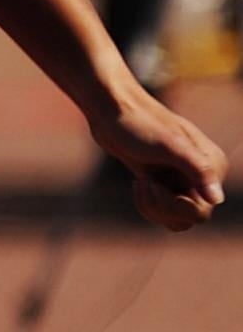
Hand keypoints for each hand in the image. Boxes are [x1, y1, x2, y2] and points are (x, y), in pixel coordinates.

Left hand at [93, 87, 226, 229]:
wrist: (112, 113)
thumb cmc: (141, 125)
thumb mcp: (171, 146)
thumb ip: (199, 170)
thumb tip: (217, 199)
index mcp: (213, 166)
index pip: (201, 211)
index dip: (174, 206)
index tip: (152, 184)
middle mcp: (202, 175)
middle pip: (188, 218)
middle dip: (161, 207)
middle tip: (144, 183)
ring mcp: (182, 180)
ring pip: (174, 217)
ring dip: (153, 207)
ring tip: (140, 183)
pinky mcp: (164, 182)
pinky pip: (162, 210)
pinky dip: (147, 204)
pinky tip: (137, 183)